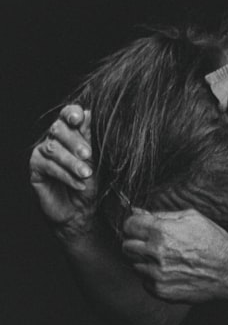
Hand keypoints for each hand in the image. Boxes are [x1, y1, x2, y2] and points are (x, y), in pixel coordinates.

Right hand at [29, 105, 97, 240]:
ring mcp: (42, 154)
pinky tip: (79, 184)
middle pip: (58, 129)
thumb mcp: (96, 161)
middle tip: (87, 154)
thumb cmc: (91, 183)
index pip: (67, 116)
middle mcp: (54, 140)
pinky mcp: (35, 169)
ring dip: (72, 162)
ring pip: (53, 149)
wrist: (82, 210)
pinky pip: (48, 167)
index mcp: (70, 134)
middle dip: (74, 141)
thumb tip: (89, 113)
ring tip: (86, 174)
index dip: (71, 114)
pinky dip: (66, 175)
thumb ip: (90, 139)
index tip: (79, 119)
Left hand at [121, 208, 227, 302]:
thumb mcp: (193, 218)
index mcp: (162, 231)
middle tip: (152, 244)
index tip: (141, 228)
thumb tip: (138, 211)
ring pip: (134, 264)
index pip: (129, 225)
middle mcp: (156, 253)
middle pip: (126, 246)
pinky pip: (144, 281)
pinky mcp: (161, 290)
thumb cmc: (215, 242)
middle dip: (136, 242)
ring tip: (166, 259)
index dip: (135, 224)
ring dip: (145, 261)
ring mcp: (157, 274)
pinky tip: (171, 272)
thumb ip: (162, 214)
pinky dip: (153, 277)